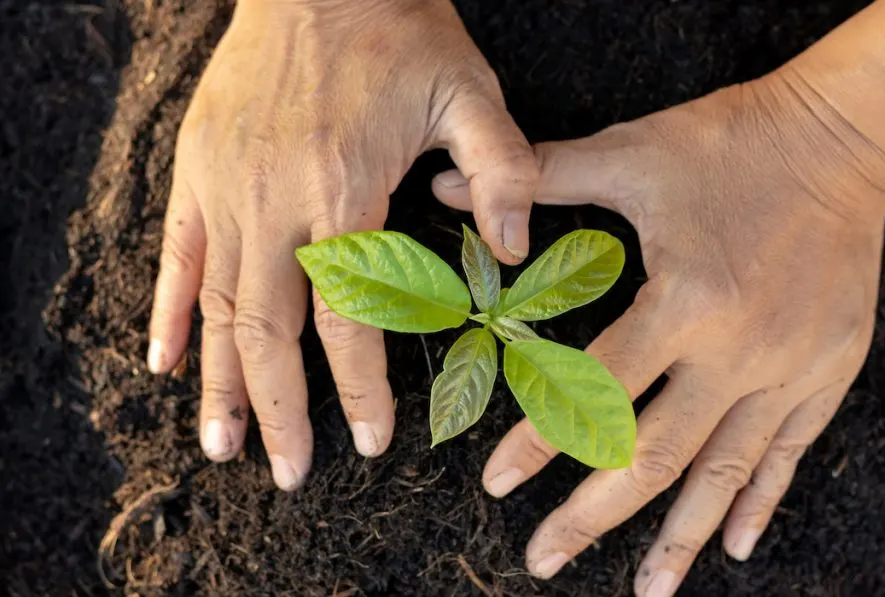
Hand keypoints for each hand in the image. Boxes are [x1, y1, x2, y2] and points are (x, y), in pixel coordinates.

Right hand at [146, 0, 538, 490]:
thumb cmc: (400, 30)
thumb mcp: (469, 92)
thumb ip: (502, 169)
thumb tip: (512, 247)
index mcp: (344, 190)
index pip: (349, 318)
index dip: (358, 388)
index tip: (367, 441)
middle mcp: (274, 201)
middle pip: (270, 331)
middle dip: (280, 411)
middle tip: (288, 473)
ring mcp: (226, 187)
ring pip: (216, 306)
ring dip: (218, 383)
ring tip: (220, 446)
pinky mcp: (198, 169)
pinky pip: (175, 254)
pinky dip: (169, 312)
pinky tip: (164, 361)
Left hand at [434, 71, 884, 593]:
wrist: (842, 137)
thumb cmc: (728, 142)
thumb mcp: (630, 154)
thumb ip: (538, 177)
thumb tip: (450, 183)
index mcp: (685, 301)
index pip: (597, 390)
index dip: (541, 440)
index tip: (497, 483)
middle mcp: (738, 350)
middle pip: (655, 455)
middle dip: (593, 515)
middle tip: (544, 559)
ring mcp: (789, 369)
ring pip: (724, 473)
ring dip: (678, 538)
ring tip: (645, 593)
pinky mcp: (827, 373)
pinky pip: (788, 453)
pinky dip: (759, 502)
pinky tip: (735, 548)